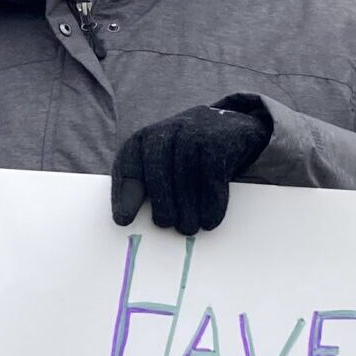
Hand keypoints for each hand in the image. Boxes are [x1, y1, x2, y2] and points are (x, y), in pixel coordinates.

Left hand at [111, 98, 273, 233]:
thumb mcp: (165, 164)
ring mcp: (194, 131)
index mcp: (145, 138)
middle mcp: (167, 130)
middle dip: (161, 202)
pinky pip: (212, 175)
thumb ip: (146, 185)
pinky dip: (211, 202)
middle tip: (166, 225)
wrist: (232, 126)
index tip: (123, 220)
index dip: (124, 193)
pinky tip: (210, 220)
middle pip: (157, 170)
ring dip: (187, 207)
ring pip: (185, 174)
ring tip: (189, 228)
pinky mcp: (219, 140)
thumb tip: (126, 219)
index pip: (128, 164)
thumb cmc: (190, 156)